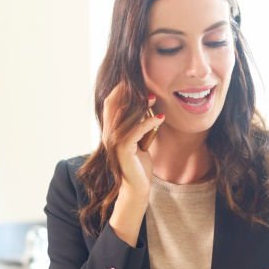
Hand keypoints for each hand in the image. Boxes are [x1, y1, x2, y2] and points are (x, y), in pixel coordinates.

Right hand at [102, 82, 161, 245]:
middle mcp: (109, 134)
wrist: (138, 187)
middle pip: (114, 105)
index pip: (110, 103)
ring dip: (141, 106)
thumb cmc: (139, 164)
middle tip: (146, 85)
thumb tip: (149, 106)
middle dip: (129, 93)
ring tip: (154, 98)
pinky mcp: (123, 150)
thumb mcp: (140, 140)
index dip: (120, 90)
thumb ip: (139, 125)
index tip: (135, 80)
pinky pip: (135, 131)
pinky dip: (148, 123)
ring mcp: (114, 142)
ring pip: (124, 117)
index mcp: (111, 130)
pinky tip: (160, 118)